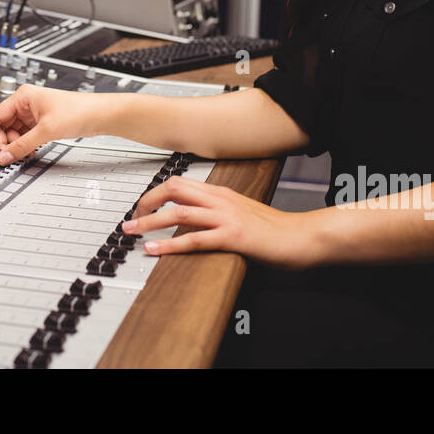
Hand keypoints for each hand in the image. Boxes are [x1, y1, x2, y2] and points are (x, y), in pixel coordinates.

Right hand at [0, 84, 108, 165]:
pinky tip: (29, 152)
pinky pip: (24, 136)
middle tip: (8, 156)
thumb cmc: (78, 111)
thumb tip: (4, 157)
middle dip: (3, 143)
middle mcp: (25, 104)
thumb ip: (22, 146)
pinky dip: (24, 145)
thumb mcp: (45, 131)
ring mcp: (33, 114)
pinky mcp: (40, 123)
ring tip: (22, 154)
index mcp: (22, 96)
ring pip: (13, 133)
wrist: (100, 115)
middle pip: (2, 126)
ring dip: (15, 146)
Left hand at [121, 175, 318, 269]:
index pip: (180, 183)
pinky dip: (170, 244)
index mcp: (222, 193)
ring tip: (132, 232)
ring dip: (149, 222)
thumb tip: (197, 218)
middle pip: (173, 189)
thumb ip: (220, 211)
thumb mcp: (242, 212)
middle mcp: (221, 200)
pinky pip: (194, 238)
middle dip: (146, 202)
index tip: (142, 207)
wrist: (302, 236)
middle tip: (131, 218)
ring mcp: (226, 217)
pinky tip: (155, 249)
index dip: (156, 193)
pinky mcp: (232, 236)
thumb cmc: (275, 229)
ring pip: (178, 212)